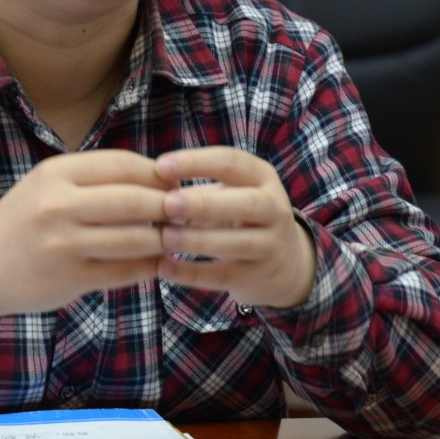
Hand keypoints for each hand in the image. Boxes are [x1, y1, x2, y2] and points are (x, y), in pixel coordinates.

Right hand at [0, 150, 169, 319]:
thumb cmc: (24, 220)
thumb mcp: (49, 185)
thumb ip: (96, 179)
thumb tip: (159, 177)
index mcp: (57, 174)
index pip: (123, 165)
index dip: (159, 174)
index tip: (180, 182)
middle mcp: (59, 205)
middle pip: (134, 200)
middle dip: (170, 206)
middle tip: (190, 211)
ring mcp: (64, 243)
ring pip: (134, 238)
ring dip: (164, 239)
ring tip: (180, 238)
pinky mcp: (70, 278)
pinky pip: (124, 272)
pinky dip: (148, 267)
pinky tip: (159, 264)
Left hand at [154, 147, 315, 309]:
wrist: (286, 263)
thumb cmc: (241, 216)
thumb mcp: (230, 194)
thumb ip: (198, 191)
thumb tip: (153, 188)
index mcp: (262, 177)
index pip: (232, 162)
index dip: (196, 163)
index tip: (160, 167)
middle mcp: (274, 209)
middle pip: (246, 204)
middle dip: (205, 204)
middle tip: (168, 205)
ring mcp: (271, 245)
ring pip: (238, 243)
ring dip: (199, 240)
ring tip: (165, 237)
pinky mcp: (258, 276)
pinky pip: (224, 276)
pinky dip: (193, 273)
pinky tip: (164, 268)